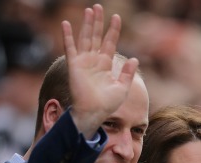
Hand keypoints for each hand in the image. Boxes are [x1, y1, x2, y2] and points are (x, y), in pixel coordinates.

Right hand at [61, 4, 138, 135]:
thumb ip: (128, 73)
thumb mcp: (123, 88)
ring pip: (85, 38)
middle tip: (99, 7)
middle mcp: (94, 61)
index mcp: (105, 65)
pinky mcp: (74, 65)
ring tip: (90, 10)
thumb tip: (135, 59)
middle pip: (96, 36)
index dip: (113, 30)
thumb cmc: (108, 104)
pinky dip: (67, 36)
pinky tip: (65, 23)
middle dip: (98, 22)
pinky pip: (70, 47)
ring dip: (87, 24)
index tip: (116, 17)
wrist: (94, 113)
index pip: (109, 42)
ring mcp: (83, 62)